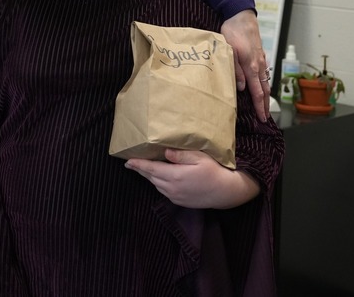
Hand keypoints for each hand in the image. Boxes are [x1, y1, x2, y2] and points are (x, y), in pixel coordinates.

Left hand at [125, 149, 259, 208]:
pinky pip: (163, 191)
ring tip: (144, 167)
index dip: (138, 165)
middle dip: (140, 169)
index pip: (150, 169)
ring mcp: (175, 196)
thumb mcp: (199, 157)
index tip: (127, 161)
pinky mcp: (179, 201)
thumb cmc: (214, 170)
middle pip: (150, 177)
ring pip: (156, 184)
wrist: (226, 192)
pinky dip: (158, 183)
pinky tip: (159, 177)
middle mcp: (172, 188)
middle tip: (131, 162)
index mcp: (174, 176)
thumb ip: (180, 155)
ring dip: (149, 176)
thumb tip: (164, 152)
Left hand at [220, 10, 269, 121]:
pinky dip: (263, 84)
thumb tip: (243, 88)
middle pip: (264, 89)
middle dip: (265, 105)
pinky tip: (260, 87)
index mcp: (251, 66)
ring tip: (264, 107)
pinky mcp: (259, 55)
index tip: (262, 118)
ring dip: (265, 96)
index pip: (257, 91)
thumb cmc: (233, 33)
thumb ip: (236, 71)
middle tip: (265, 118)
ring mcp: (261, 60)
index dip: (259, 106)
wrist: (241, 16)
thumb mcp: (230, 51)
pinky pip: (263, 74)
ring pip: (265, 82)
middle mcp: (259, 65)